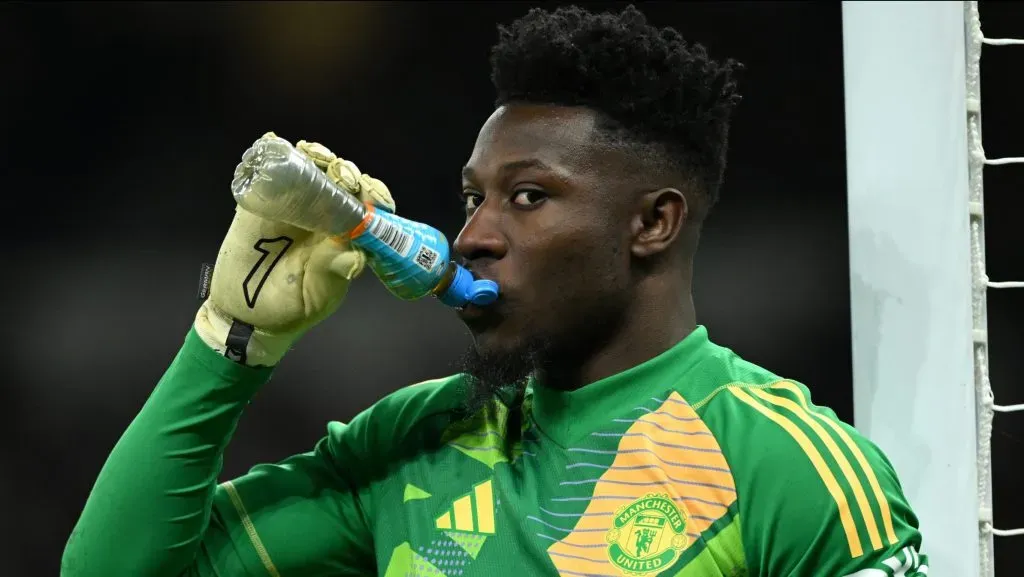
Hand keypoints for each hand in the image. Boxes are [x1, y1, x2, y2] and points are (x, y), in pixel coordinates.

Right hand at [194, 132, 395, 365]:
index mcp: (344, 236)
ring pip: (308, 169)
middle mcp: (322, 216)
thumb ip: (332, 273)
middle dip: (344, 171)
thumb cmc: (291, 308)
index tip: (368, 194)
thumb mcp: (317, 295)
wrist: (245, 316)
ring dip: (314, 156)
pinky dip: (272, 152)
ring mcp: (290, 207)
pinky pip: (267, 173)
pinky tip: (275, 144)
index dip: (371, 194)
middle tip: (338, 174)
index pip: (366, 206)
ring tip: (311, 156)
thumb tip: (356, 258)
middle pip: (340, 181)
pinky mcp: (258, 204)